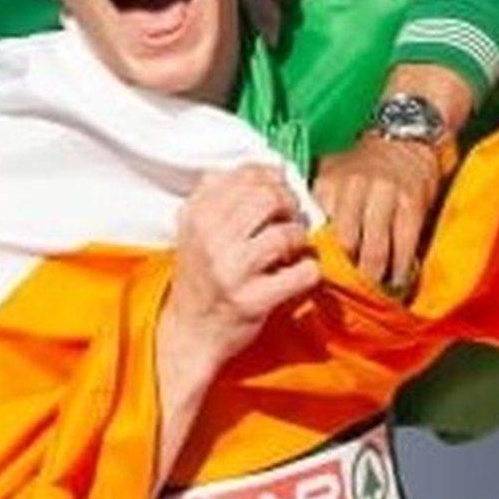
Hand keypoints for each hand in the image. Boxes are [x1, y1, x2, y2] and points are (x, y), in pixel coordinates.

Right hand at [161, 165, 318, 371]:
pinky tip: (296, 274)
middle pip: (269, 198)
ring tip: (291, 249)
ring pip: (287, 233)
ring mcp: (231, 271)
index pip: (247, 175)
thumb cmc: (201, 275)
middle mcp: (210, 239)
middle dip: (290, 206)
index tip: (278, 195)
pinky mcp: (252, 301)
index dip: (273, 180)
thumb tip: (270, 167)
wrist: (190, 331)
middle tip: (291, 220)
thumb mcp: (197, 228)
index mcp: (197, 215)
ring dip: (299, 240)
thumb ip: (222, 193)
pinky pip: (302, 272)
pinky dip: (308, 271)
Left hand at [313, 135, 444, 291]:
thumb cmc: (362, 166)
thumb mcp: (331, 177)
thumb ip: (317, 207)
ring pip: (374, 250)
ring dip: (374, 278)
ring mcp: (385, 195)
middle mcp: (353, 187)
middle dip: (345, 275)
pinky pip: (403, 246)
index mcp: (328, 184)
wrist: (404, 137)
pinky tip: (396, 283)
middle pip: (344, 245)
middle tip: (347, 295)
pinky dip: (399, 270)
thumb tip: (302, 248)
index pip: (317, 230)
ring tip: (372, 295)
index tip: (320, 281)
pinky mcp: (411, 203)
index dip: (317, 259)